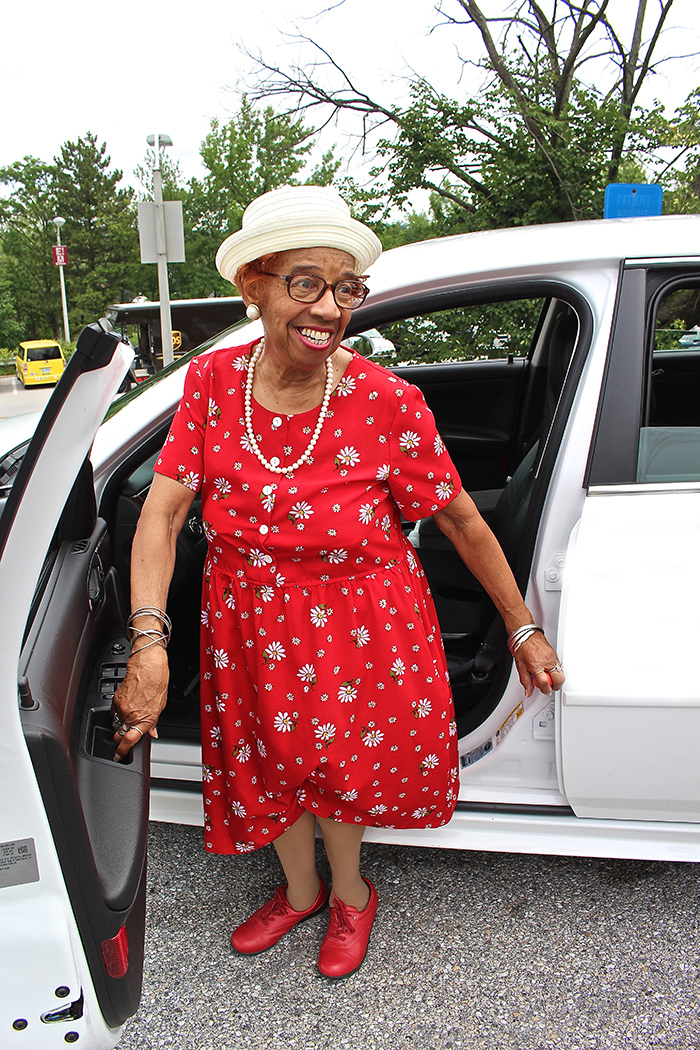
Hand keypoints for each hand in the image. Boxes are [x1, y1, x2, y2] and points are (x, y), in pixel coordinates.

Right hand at [112, 645, 168, 760]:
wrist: (148, 664)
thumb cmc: (158, 681)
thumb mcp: (161, 705)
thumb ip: (153, 721)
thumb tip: (151, 732)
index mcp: (146, 718)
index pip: (130, 741)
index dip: (122, 751)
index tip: (119, 755)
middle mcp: (132, 714)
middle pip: (119, 735)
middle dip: (120, 738)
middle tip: (124, 737)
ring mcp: (122, 707)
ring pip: (115, 724)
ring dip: (120, 724)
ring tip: (128, 717)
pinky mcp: (115, 699)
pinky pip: (113, 712)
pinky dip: (117, 713)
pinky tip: (125, 707)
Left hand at [512, 631, 564, 697]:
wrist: (526, 635)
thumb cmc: (522, 647)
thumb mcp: (520, 667)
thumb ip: (525, 681)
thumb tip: (528, 692)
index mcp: (536, 665)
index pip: (545, 683)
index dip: (545, 690)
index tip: (545, 691)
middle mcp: (547, 661)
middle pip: (559, 679)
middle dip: (555, 685)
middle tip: (548, 686)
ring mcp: (553, 658)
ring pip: (561, 673)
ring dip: (555, 678)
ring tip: (546, 676)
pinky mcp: (555, 655)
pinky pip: (559, 666)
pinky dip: (555, 670)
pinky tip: (547, 669)